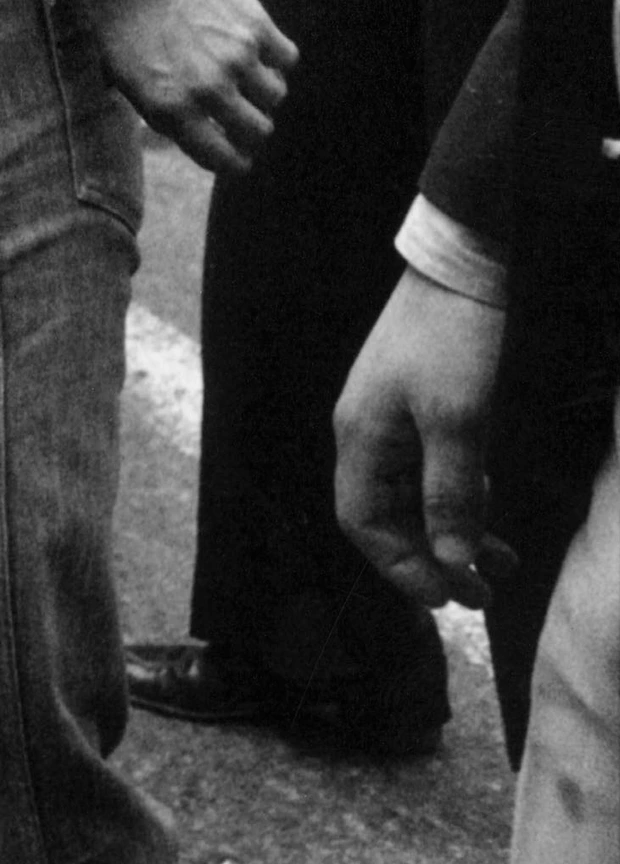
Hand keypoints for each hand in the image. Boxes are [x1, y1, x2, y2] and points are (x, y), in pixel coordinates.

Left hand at [84, 0, 294, 176]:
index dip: (234, 163)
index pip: (219, 158)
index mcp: (169, 109)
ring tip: (250, 76)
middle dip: (253, 130)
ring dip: (265, 91)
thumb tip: (187, 131)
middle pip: (257, 131)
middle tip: (248, 119)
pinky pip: (287, 59)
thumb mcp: (123, 75)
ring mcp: (236, 60)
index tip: (239, 160)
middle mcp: (207, 91)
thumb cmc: (119, 16)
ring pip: (274, 97)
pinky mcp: (257, 27)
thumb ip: (159, 108)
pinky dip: (278, 58)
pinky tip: (262, 49)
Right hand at [334, 271, 510, 609]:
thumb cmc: (454, 338)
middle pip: (389, 517)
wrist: (464, 266)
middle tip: (482, 596)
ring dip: (452, 533)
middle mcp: (368, 435)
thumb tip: (449, 560)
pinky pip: (432, 471)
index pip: (363, 523)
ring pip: (415, 496)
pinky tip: (489, 508)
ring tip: (501, 564)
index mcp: (361, 438)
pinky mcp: (422, 407)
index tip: (447, 597)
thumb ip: (451, 492)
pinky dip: (460, 500)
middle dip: (432, 559)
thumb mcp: (459, 420)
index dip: (400, 565)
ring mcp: (394, 420)